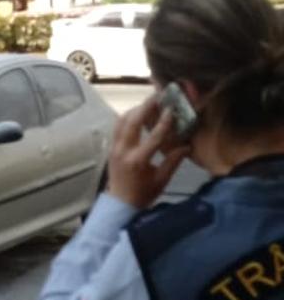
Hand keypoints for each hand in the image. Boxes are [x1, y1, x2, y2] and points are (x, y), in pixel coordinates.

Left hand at [107, 93, 190, 208]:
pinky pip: (117, 126)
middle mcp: (123, 151)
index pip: (153, 137)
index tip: (171, 109)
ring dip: (135, 110)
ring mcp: (115, 148)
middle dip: (145, 107)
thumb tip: (187, 146)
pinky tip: (137, 114)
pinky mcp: (111, 147)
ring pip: (122, 121)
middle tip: (157, 96)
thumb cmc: (143, 194)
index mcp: (138, 161)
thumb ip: (173, 161)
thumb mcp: (162, 180)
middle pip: (133, 122)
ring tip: (149, 103)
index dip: (164, 122)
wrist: (120, 203)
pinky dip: (127, 117)